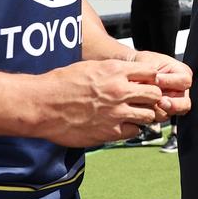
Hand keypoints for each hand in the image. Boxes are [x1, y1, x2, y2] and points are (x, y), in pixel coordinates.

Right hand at [36, 59, 166, 146]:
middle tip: (145, 100)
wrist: (42, 105)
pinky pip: (134, 131)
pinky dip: (132, 128)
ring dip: (144, 114)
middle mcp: (119, 91)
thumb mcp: (90, 67)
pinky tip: (122, 125)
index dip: (151, 78)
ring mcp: (116, 113)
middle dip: (152, 97)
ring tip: (135, 113)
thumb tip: (127, 74)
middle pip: (154, 94)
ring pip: (149, 115)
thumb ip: (112, 71)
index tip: (147, 82)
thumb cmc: (60, 84)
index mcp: (114, 71)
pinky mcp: (109, 132)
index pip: (151, 72)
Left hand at [134, 49, 192, 115]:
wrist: (133, 72)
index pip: (184, 81)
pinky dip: (151, 113)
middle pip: (185, 103)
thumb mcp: (151, 62)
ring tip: (146, 102)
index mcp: (182, 75)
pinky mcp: (162, 113)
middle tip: (160, 101)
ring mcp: (172, 104)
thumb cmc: (144, 64)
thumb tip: (155, 83)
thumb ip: (154, 73)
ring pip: (172, 113)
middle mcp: (181, 91)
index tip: (156, 79)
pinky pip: (159, 118)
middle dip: (173, 104)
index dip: (170, 81)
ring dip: (159, 109)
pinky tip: (142, 106)